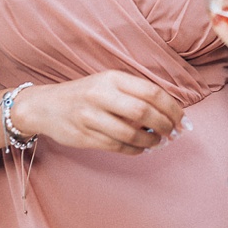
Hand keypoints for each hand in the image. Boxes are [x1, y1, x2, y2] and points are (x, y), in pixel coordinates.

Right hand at [6, 70, 190, 155]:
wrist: (44, 106)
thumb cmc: (85, 93)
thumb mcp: (108, 82)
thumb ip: (135, 92)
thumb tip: (168, 111)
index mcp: (112, 78)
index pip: (151, 92)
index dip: (172, 108)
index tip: (183, 119)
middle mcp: (101, 95)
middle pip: (144, 112)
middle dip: (165, 125)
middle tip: (174, 132)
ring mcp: (90, 117)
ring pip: (131, 133)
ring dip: (151, 141)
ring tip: (159, 142)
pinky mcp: (84, 137)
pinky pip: (117, 147)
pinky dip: (136, 150)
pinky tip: (142, 148)